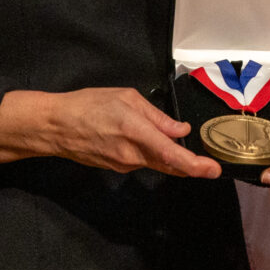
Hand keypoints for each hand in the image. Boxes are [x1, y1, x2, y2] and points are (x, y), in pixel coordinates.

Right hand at [0, 88, 222, 179]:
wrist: (55, 127)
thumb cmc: (89, 105)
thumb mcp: (125, 98)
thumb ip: (156, 117)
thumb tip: (180, 131)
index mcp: (136, 133)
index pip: (172, 156)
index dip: (195, 165)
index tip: (213, 170)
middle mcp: (132, 156)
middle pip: (169, 165)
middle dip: (190, 165)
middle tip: (207, 164)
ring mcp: (123, 166)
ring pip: (155, 162)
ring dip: (166, 154)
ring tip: (163, 135)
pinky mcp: (116, 169)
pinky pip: (141, 161)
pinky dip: (149, 153)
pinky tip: (140, 138)